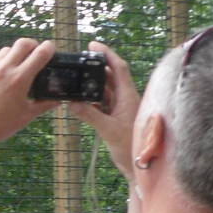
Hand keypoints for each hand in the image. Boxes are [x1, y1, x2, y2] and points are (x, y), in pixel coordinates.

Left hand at [0, 38, 59, 146]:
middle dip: (33, 45)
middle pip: (22, 43)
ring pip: (6, 50)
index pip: (39, 53)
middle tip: (35, 53)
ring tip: (18, 66)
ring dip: (15, 53)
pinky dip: (1, 64)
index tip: (51, 49)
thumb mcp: (26, 116)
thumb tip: (57, 100)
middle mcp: (3, 70)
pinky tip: (2, 77)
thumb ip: (44, 105)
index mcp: (19, 79)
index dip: (49, 48)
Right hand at [66, 40, 140, 177]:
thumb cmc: (131, 149)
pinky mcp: (117, 118)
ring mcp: (122, 109)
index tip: (93, 45)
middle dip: (96, 66)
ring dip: (93, 83)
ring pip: (106, 90)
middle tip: (80, 59)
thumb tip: (72, 103)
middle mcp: (127, 99)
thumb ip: (90, 115)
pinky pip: (103, 102)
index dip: (107, 54)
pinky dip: (92, 99)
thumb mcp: (108, 130)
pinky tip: (81, 99)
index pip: (118, 68)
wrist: (140, 167)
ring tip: (78, 77)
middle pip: (111, 76)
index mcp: (129, 97)